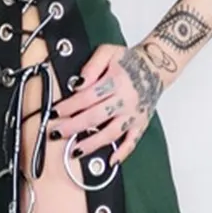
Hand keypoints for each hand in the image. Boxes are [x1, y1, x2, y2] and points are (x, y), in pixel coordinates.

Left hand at [48, 43, 164, 165]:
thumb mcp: (108, 52)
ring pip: (111, 133)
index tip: (55, 112)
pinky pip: (133, 141)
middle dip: (73, 127)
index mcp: (116, 81)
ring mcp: (133, 114)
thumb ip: (91, 66)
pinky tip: (111, 160)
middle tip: (57, 133)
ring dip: (92, 143)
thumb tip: (78, 84)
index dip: (69, 106)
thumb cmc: (130, 61)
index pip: (87, 97)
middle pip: (95, 117)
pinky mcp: (141, 123)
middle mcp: (125, 100)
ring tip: (75, 150)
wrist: (156, 67)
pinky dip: (123, 152)